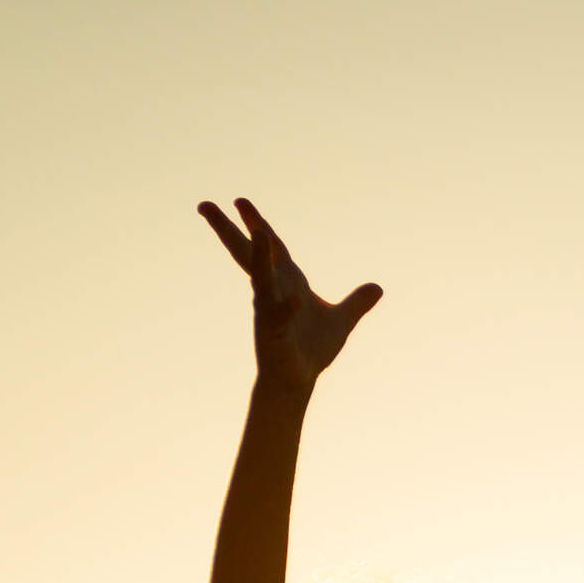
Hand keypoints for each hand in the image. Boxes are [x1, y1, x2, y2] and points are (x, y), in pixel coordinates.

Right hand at [199, 198, 380, 387]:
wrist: (299, 380)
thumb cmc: (312, 349)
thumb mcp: (341, 321)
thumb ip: (357, 303)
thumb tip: (378, 288)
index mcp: (286, 282)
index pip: (271, 247)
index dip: (258, 224)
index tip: (239, 202)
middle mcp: (273, 291)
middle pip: (249, 254)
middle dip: (229, 230)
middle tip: (205, 205)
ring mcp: (270, 310)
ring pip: (262, 279)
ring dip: (261, 257)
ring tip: (261, 234)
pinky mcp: (274, 332)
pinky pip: (280, 316)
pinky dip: (287, 307)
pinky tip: (297, 298)